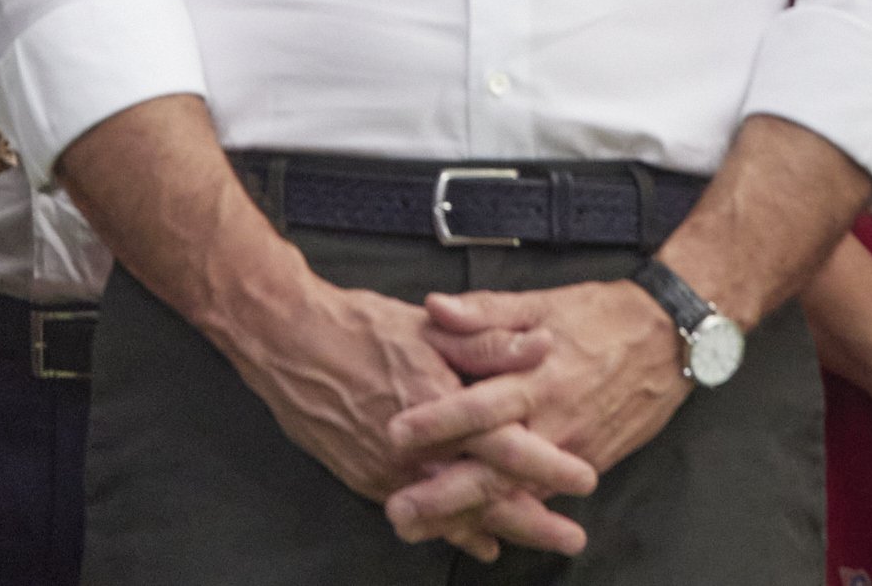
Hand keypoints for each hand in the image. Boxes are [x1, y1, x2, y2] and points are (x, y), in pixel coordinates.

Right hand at [228, 277, 583, 561]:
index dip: (548, 465)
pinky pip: (417, 513)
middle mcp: (417, 447)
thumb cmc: (359, 325)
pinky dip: (449, 529)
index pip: (506, 444)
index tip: (586, 477)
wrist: (286, 340)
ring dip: (494, 529)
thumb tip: (541, 346)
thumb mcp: (430, 325)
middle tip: (572, 539)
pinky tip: (473, 540)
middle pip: (485, 495)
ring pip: (452, 512)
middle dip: (532, 521)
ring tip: (527, 545)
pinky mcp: (365, 478)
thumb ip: (488, 340)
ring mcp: (388, 469)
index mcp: (441, 403)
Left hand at [383, 282, 681, 558]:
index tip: (395, 433)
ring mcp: (573, 449)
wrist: (670, 340)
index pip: (480, 405)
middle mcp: (554, 420)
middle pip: (494, 467)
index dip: (437, 420)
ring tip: (425, 530)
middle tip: (400, 512)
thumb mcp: (542, 301)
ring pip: (516, 492)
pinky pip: (543, 496)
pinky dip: (511, 516)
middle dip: (446, 494)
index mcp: (536, 376)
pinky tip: (478, 531)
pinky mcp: (589, 462)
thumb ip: (486, 311)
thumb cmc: (600, 316)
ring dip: (471, 514)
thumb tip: (435, 307)